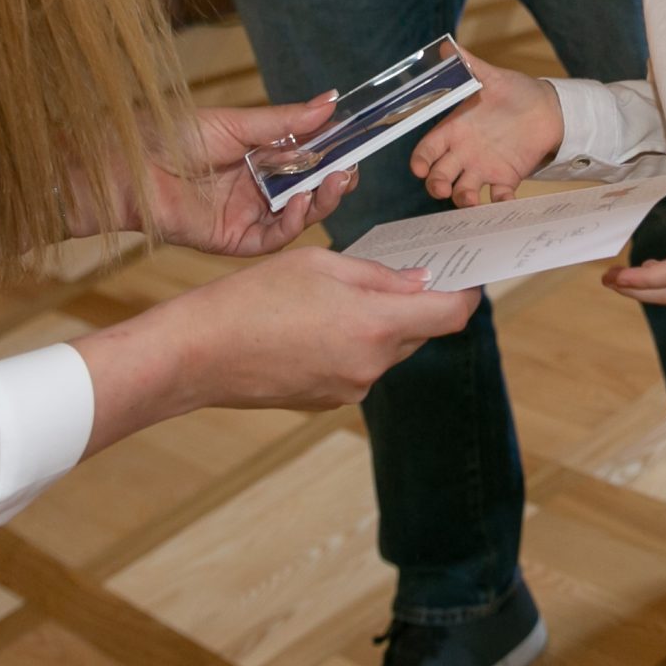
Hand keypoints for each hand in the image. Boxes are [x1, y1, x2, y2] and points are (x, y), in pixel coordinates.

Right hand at [76, 246, 481, 448]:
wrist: (197, 354)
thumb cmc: (252, 298)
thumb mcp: (320, 265)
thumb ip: (378, 276)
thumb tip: (420, 282)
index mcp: (376, 326)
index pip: (451, 315)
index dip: (466, 293)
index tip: (467, 276)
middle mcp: (371, 366)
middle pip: (419, 331)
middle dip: (414, 303)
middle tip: (396, 272)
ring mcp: (349, 389)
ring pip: (386, 350)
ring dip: (378, 323)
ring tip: (336, 296)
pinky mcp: (326, 400)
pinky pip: (358, 367)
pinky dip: (351, 343)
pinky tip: (314, 324)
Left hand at [142, 96, 356, 257]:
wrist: (129, 166)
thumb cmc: (170, 136)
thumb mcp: (237, 123)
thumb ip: (285, 122)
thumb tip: (330, 102)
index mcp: (258, 157)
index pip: (308, 159)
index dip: (333, 154)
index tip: (356, 144)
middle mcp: (257, 188)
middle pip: (308, 190)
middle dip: (334, 181)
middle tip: (350, 168)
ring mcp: (247, 215)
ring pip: (298, 216)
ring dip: (321, 202)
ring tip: (335, 182)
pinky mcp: (234, 240)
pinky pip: (273, 238)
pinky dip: (293, 224)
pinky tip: (302, 205)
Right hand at [410, 52, 562, 205]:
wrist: (548, 108)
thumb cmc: (515, 91)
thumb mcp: (491, 77)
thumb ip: (469, 65)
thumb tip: (448, 47)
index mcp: (453, 130)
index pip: (427, 149)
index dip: (420, 160)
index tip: (420, 167)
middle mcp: (463, 153)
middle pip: (438, 175)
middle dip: (435, 184)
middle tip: (441, 188)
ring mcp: (483, 167)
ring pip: (462, 191)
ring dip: (462, 198)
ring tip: (471, 200)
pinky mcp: (506, 178)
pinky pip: (498, 196)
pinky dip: (499, 202)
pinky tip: (504, 201)